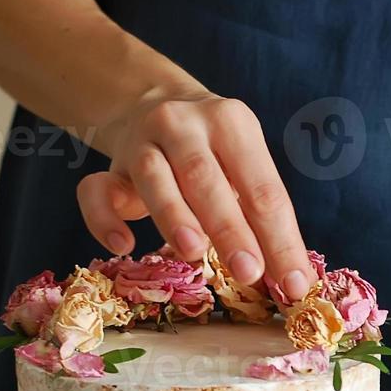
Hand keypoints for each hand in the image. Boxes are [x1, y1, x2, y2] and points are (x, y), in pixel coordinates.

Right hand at [76, 83, 316, 300]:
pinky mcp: (108, 167)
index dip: (281, 238)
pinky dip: (103, 218)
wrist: (155, 107)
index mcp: (233, 124)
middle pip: (207, 179)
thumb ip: (260, 214)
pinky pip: (96, 190)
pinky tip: (122, 246)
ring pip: (153, 177)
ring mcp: (142, 141)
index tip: (294, 283)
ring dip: (174, 217)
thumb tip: (289, 278)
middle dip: (231, 229)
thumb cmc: (214, 155)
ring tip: (195, 254)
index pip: (263, 188)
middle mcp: (185, 124)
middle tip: (251, 272)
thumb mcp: (243, 168)